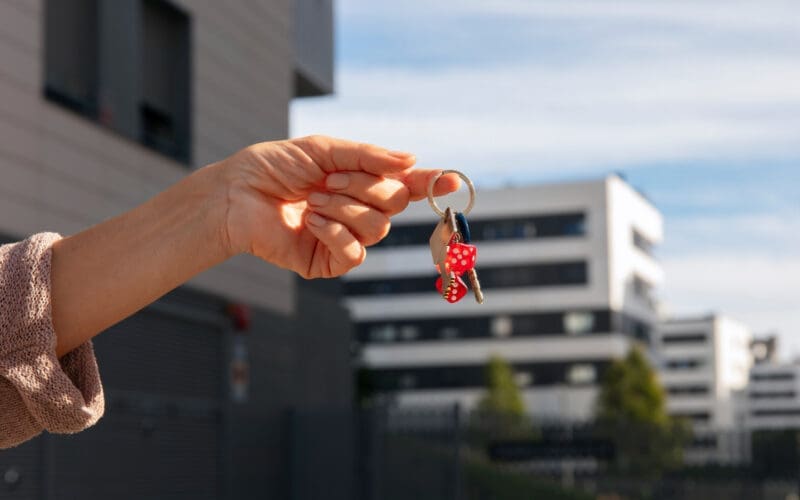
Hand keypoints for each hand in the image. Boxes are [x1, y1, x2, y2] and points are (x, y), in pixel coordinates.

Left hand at [217, 135, 459, 277]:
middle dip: (362, 186)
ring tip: (311, 199)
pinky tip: (308, 221)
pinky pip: (355, 253)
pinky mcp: (330, 262)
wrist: (237, 193)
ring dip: (343, 207)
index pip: (408, 185)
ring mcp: (348, 238)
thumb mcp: (325, 149)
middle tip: (327, 179)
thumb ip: (370, 155)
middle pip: (396, 203)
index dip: (432, 183)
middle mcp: (361, 210)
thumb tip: (413, 161)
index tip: (453, 180)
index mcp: (363, 182)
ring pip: (378, 227)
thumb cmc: (276, 166)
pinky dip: (333, 232)